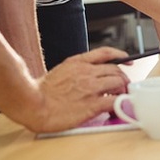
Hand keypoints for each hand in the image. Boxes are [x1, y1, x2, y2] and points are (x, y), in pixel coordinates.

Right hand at [10, 46, 130, 133]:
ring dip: (123, 90)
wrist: (33, 105)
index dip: (120, 55)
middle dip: (122, 78)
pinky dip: (121, 103)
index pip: (105, 53)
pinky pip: (115, 101)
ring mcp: (91, 88)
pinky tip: (119, 107)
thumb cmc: (41, 93)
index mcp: (78, 63)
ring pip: (118, 83)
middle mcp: (87, 72)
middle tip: (122, 86)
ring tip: (120, 96)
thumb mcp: (60, 72)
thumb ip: (76, 72)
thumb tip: (89, 78)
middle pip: (115, 70)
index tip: (127, 59)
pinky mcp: (92, 104)